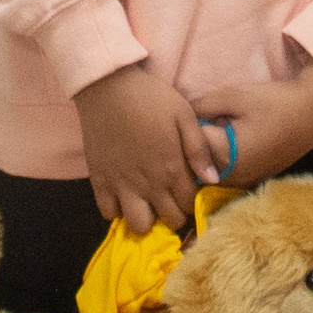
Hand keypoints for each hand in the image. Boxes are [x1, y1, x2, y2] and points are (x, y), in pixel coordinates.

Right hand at [75, 65, 219, 235]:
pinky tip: (124, 195)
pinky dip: (117, 209)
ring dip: (146, 219)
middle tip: (171, 198)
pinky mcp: (100, 181)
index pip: (189, 204)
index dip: (193, 201)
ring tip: (147, 202)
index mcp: (172, 169)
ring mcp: (122, 185)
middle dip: (175, 214)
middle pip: (169, 220)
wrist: (108, 87)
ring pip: (139, 226)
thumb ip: (199, 149)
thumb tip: (212, 179)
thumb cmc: (151, 97)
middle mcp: (148, 184)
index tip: (189, 191)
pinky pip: (108, 212)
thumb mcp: (184, 115)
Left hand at [188, 62, 312, 184]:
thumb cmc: (272, 102)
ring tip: (206, 132)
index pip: (189, 147)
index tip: (181, 116)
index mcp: (225, 157)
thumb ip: (201, 105)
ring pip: (210, 173)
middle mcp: (234, 177)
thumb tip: (179, 113)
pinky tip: (225, 141)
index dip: (182, 129)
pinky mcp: (256, 178)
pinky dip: (219, 162)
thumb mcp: (232, 96)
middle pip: (197, 166)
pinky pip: (226, 174)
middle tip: (190, 125)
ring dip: (204, 156)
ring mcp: (246, 181)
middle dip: (189, 147)